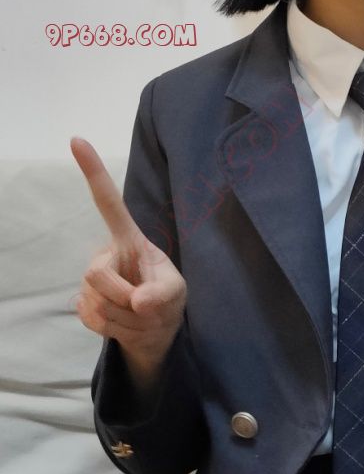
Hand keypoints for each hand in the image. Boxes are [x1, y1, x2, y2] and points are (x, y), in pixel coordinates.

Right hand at [70, 136, 186, 362]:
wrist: (154, 333)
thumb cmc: (167, 301)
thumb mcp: (177, 294)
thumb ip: (164, 295)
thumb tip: (138, 302)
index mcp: (129, 242)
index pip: (109, 204)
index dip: (94, 174)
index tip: (77, 140)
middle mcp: (105, 256)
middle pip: (97, 275)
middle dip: (125, 299)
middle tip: (146, 309)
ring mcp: (91, 282)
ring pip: (99, 304)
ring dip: (129, 320)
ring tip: (142, 317)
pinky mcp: (84, 305)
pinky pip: (95, 321)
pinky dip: (119, 331)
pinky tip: (127, 325)